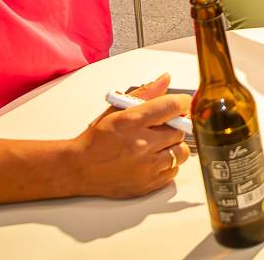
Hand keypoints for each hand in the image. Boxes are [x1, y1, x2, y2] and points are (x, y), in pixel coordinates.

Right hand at [73, 73, 189, 198]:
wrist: (80, 168)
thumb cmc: (97, 139)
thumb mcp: (117, 109)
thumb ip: (145, 93)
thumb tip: (165, 79)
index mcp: (132, 121)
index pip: (172, 106)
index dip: (183, 102)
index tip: (182, 103)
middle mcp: (142, 144)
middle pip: (180, 130)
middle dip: (175, 126)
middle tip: (163, 126)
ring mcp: (146, 167)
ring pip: (181, 152)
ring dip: (173, 146)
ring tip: (159, 144)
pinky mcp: (148, 184)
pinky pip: (174, 171)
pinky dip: (168, 164)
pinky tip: (154, 159)